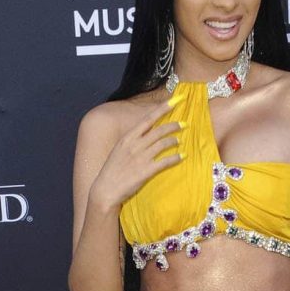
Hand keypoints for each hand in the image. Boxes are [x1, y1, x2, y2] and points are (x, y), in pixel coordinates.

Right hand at [88, 93, 185, 210]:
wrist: (105, 190)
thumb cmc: (112, 170)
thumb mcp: (119, 150)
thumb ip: (133, 140)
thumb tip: (147, 132)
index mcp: (127, 138)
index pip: (148, 119)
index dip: (162, 109)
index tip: (175, 101)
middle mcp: (135, 145)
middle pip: (159, 130)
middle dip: (173, 125)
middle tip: (184, 124)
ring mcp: (141, 158)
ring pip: (164, 143)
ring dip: (174, 140)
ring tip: (180, 141)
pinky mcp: (146, 171)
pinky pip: (166, 161)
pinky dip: (176, 158)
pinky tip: (182, 156)